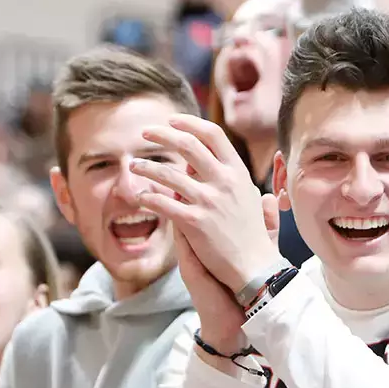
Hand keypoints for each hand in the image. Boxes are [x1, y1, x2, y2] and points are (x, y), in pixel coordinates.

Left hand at [132, 114, 282, 294]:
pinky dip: (148, 197)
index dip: (189, 123)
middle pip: (188, 145)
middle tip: (145, 133)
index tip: (171, 121)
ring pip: (169, 174)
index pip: (212, 134)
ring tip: (134, 166)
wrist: (254, 267)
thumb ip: (230, 175)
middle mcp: (225, 182)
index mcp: (238, 172)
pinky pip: (163, 203)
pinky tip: (141, 197)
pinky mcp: (195, 222)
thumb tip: (213, 157)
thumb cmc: (250, 233)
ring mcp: (209, 201)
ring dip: (147, 167)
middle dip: (162, 135)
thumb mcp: (247, 197)